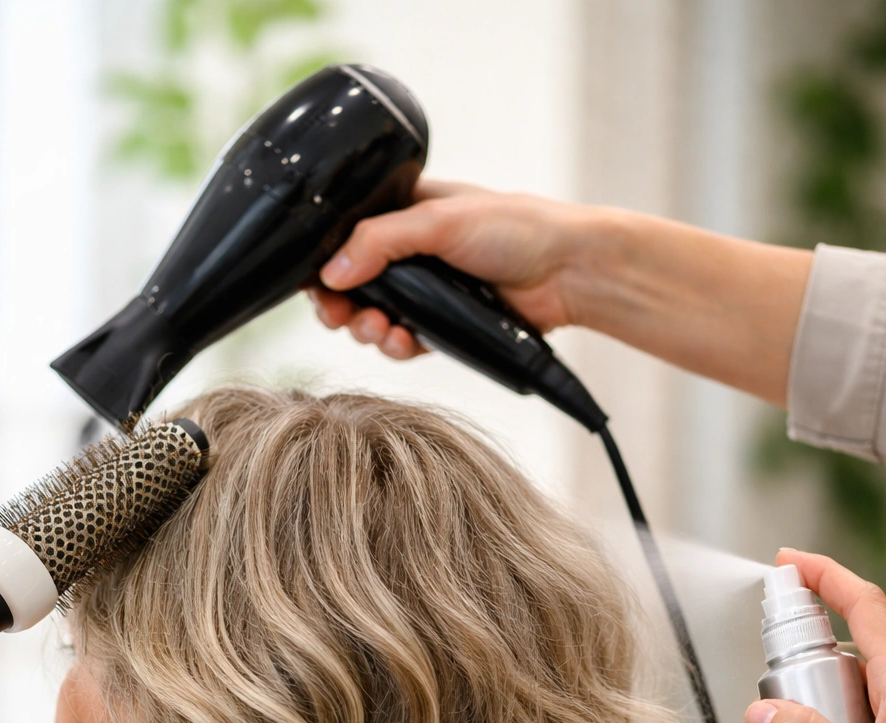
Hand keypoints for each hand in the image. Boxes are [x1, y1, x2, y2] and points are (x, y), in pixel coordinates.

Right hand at [308, 179, 603, 359]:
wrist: (566, 272)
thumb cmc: (514, 228)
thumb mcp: (438, 220)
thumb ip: (379, 241)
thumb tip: (330, 272)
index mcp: (403, 211)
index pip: (346, 239)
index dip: (326, 266)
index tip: (319, 288)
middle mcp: (409, 250)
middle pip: (352, 285)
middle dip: (342, 306)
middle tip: (342, 318)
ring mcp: (424, 290)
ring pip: (374, 317)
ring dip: (368, 329)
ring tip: (381, 330)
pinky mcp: (441, 325)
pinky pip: (403, 342)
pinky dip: (396, 347)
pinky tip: (403, 342)